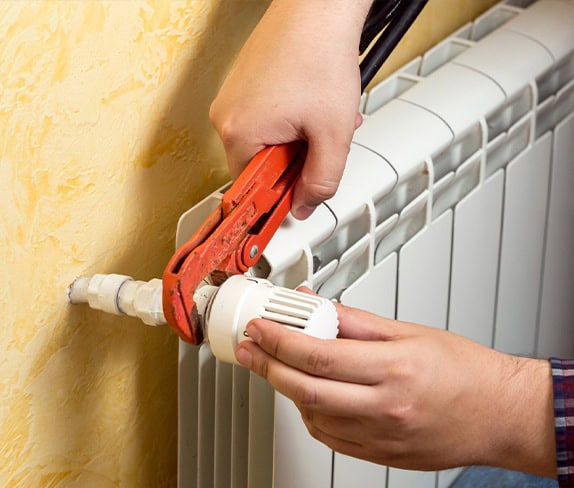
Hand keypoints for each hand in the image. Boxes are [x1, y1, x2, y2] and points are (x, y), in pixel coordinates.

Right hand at [210, 0, 370, 219]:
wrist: (318, 7)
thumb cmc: (320, 54)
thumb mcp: (332, 133)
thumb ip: (321, 181)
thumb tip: (305, 206)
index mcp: (239, 133)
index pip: (251, 191)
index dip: (279, 198)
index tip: (292, 203)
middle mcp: (226, 116)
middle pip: (259, 166)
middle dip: (294, 163)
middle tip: (319, 144)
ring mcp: (231, 98)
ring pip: (265, 142)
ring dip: (296, 141)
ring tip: (319, 119)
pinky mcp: (242, 85)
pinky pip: (263, 119)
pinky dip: (289, 121)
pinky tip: (310, 106)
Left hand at [235, 302, 555, 477]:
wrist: (499, 414)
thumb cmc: (465, 370)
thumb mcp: (410, 331)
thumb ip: (356, 321)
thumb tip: (318, 306)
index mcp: (393, 368)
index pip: (318, 354)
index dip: (279, 339)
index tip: (260, 327)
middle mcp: (385, 407)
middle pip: (305, 389)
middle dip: (267, 366)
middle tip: (249, 349)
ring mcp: (381, 437)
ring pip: (313, 415)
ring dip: (286, 389)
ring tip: (275, 366)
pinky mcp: (381, 455)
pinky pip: (330, 437)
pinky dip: (309, 414)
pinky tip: (307, 395)